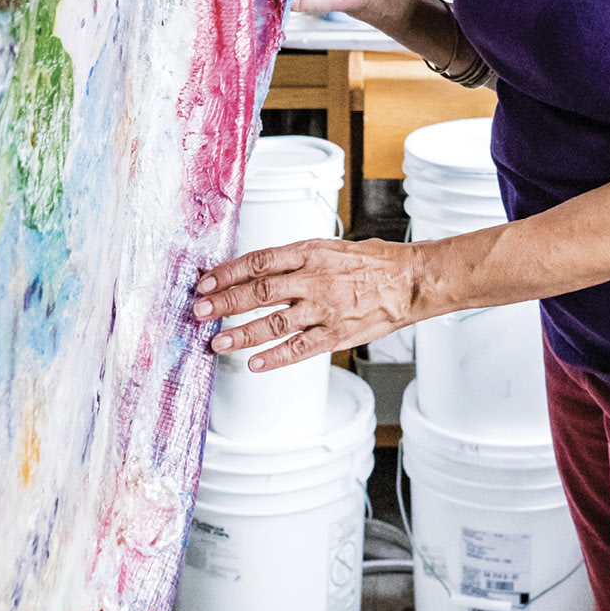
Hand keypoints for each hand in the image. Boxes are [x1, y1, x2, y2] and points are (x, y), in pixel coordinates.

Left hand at [194, 238, 417, 367]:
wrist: (410, 280)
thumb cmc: (373, 261)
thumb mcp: (332, 247)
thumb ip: (298, 260)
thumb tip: (259, 270)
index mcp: (312, 252)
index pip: (260, 260)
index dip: (228, 272)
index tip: (205, 281)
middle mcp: (314, 279)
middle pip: (259, 291)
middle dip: (224, 302)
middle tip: (200, 312)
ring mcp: (324, 309)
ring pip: (274, 323)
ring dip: (241, 334)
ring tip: (217, 342)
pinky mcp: (336, 334)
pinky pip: (299, 348)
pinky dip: (275, 357)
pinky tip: (254, 364)